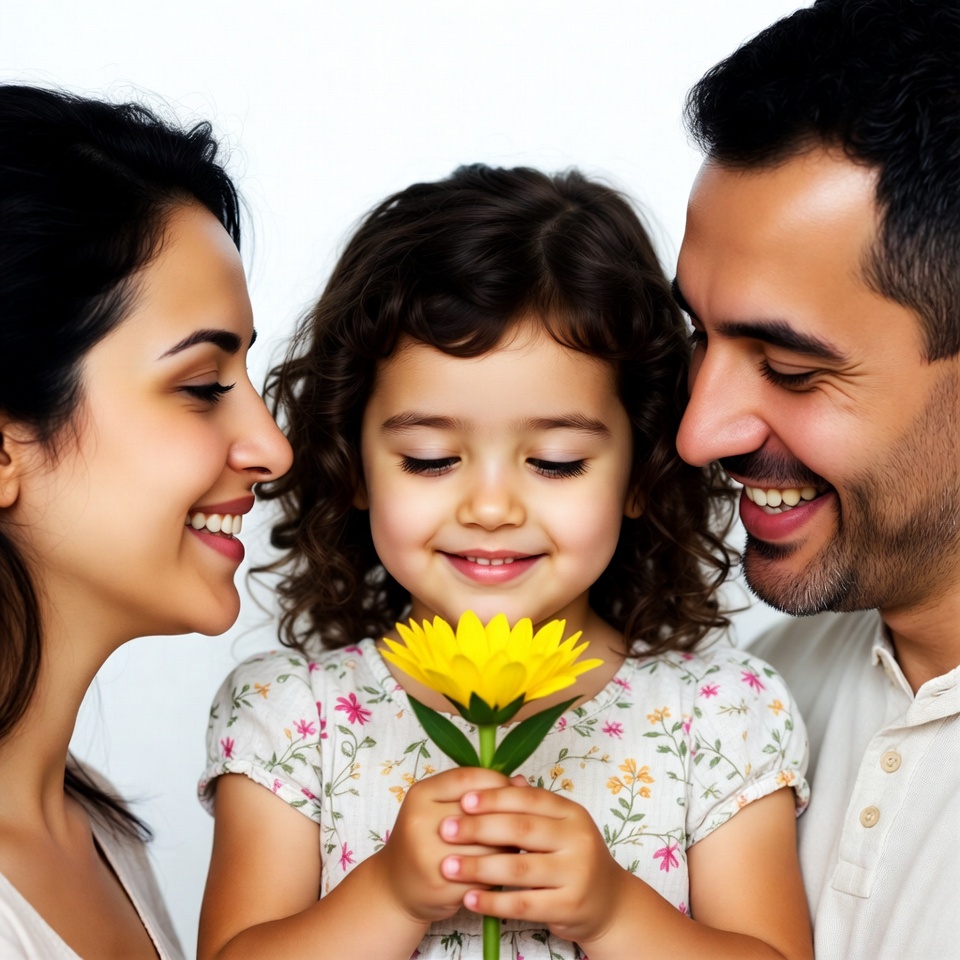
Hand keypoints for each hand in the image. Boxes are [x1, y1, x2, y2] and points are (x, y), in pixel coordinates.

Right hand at [371, 766, 512, 924]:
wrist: (396, 888)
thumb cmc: (425, 840)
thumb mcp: (440, 805)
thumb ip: (476, 791)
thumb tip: (523, 782)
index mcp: (420, 794)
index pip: (467, 779)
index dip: (498, 782)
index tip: (515, 789)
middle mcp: (419, 822)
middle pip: (481, 812)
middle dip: (509, 816)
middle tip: (521, 820)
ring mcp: (429, 856)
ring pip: (489, 845)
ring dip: (510, 846)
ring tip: (515, 844)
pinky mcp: (443, 886)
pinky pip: (486, 873)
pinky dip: (500, 870)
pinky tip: (502, 867)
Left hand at [437, 783, 627, 943]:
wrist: (608, 903)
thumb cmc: (572, 858)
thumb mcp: (559, 827)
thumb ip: (531, 807)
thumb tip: (500, 781)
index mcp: (571, 813)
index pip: (529, 799)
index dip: (495, 798)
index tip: (462, 800)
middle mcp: (578, 839)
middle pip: (522, 829)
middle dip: (479, 828)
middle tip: (446, 830)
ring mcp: (576, 873)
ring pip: (519, 867)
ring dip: (479, 867)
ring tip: (448, 866)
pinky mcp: (569, 906)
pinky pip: (524, 904)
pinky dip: (493, 902)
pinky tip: (468, 899)